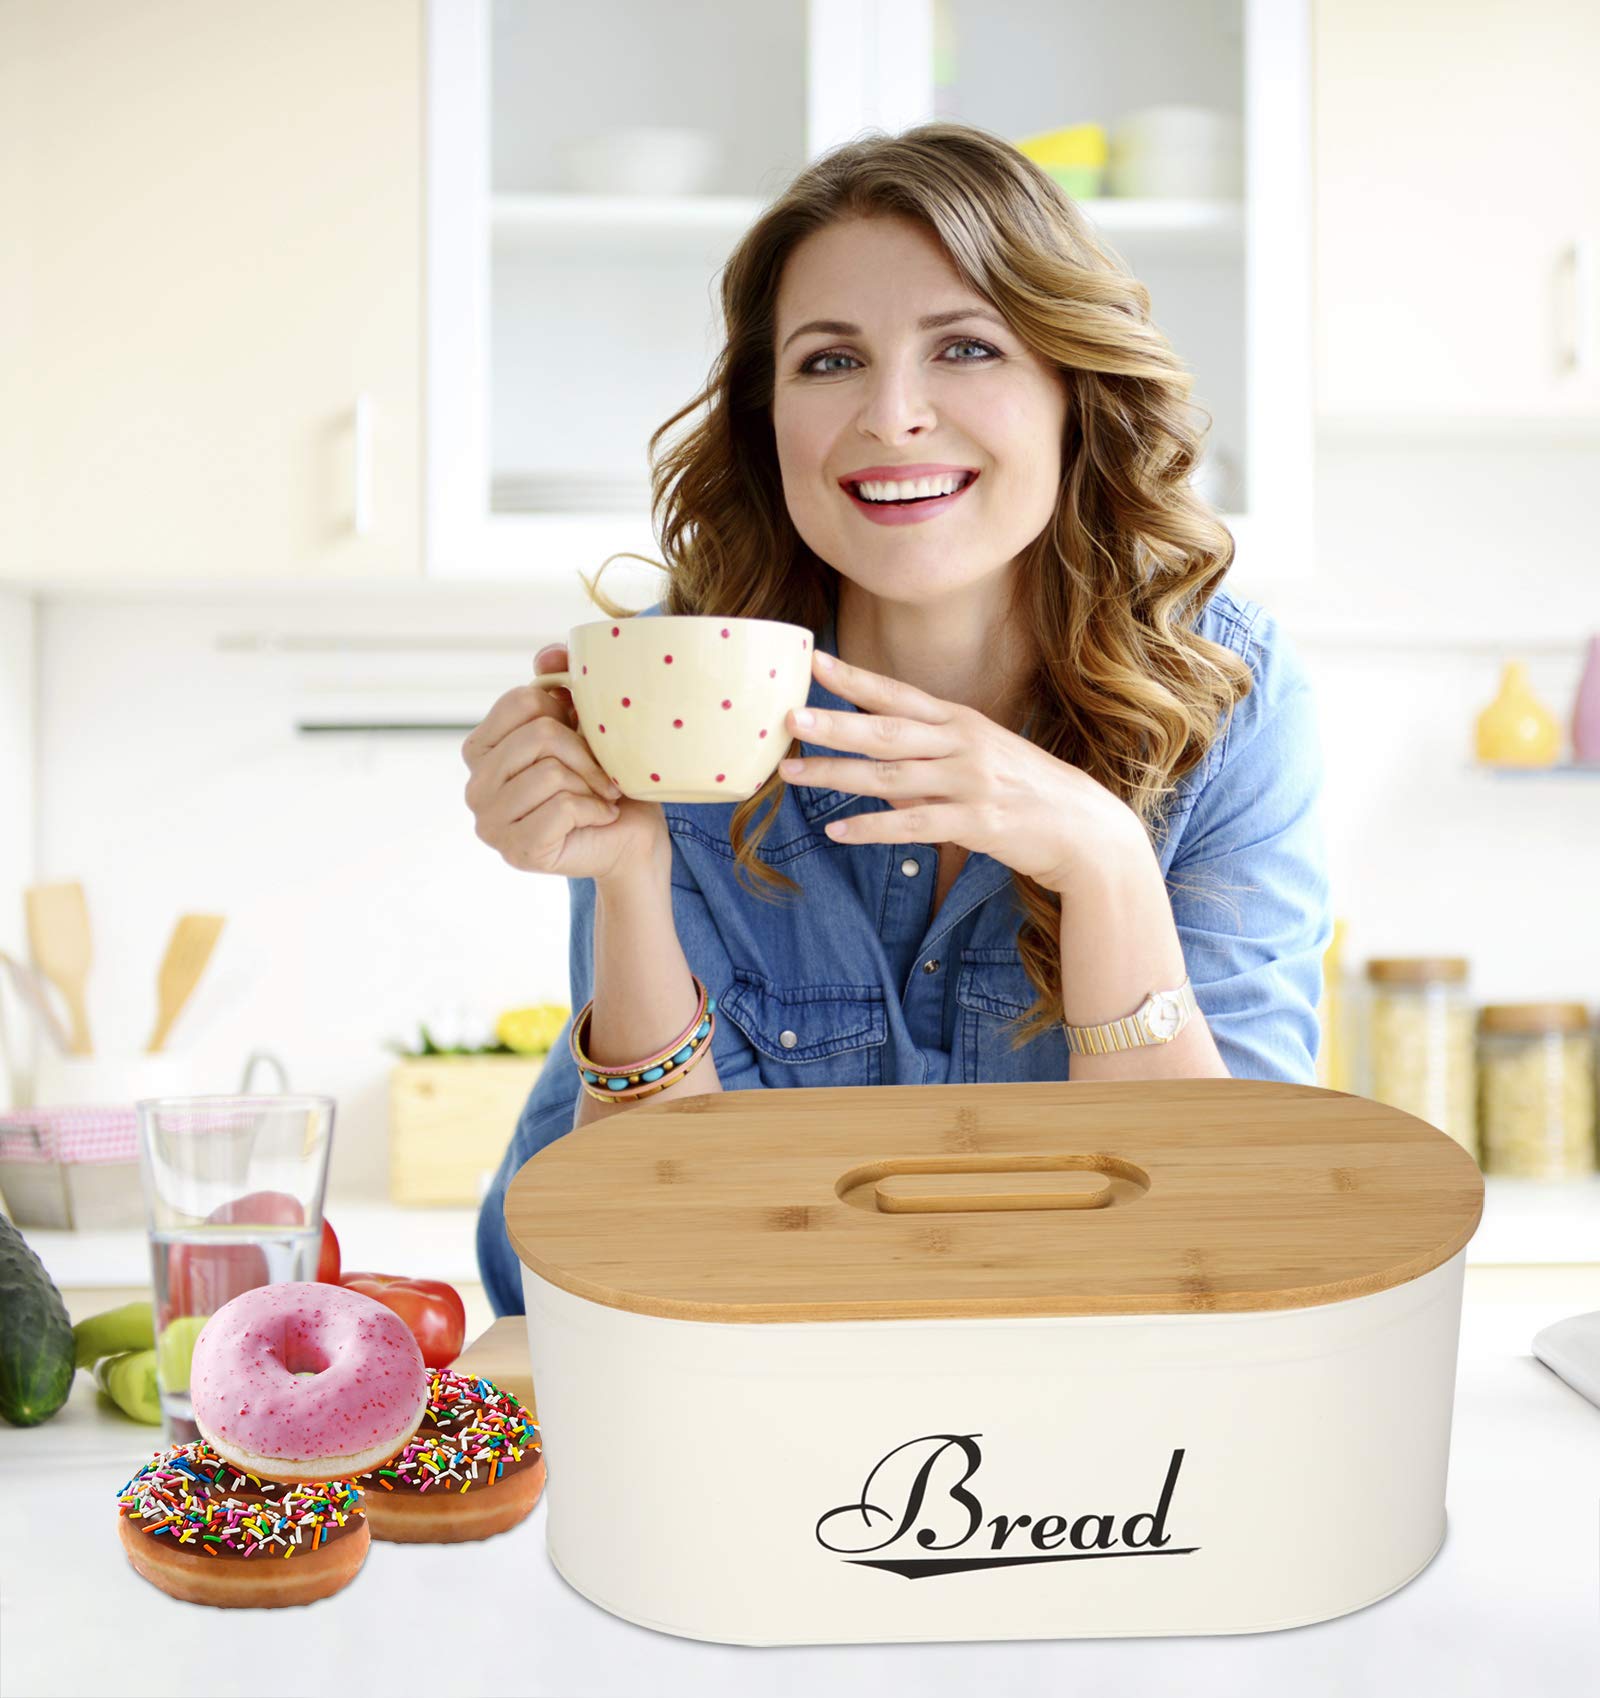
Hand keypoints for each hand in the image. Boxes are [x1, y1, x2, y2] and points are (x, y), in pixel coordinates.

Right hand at [462, 643, 669, 883]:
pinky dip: (594, 810)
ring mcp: (490, 823)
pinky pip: (562, 809)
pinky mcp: (517, 851)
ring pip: (551, 772)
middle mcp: (475, 786)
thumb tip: (550, 655)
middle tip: (602, 774)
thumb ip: (561, 683)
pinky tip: (599, 818)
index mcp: (480, 749)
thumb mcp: (584, 722)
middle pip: (539, 735)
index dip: (566, 714)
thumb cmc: (604, 779)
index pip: (522, 701)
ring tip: (599, 797)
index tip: (584, 736)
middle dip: (585, 752)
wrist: (632, 836)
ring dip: (590, 784)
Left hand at [777, 649, 1140, 893]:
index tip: (814, 660)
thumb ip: (926, 761)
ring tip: (792, 773)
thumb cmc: (1027, 792)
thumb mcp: (980, 760)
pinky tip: (837, 831)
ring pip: (892, 778)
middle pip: (888, 731)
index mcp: (962, 722)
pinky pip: (914, 827)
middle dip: (835, 722)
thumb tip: (874, 771)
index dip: (855, 678)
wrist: (1086, 830)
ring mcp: (971, 783)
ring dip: (838, 775)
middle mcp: (964, 745)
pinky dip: (873, 830)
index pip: (899, 694)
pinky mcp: (978, 824)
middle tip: (788, 716)